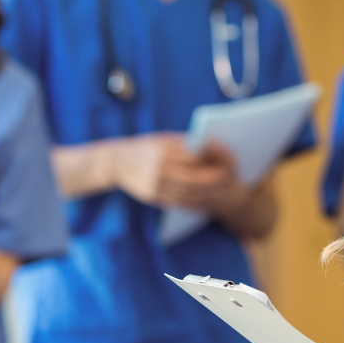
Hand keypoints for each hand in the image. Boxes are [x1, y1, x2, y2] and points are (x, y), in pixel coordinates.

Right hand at [111, 133, 248, 212]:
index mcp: (163, 151)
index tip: (225, 160)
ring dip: (207, 194)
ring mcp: (155, 185)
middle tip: (227, 178)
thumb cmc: (147, 146)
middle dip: (213, 180)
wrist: (117, 161)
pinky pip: (178, 203)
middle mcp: (159, 169)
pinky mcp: (153, 197)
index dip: (212, 160)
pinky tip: (204, 199)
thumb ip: (186, 145)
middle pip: (194, 179)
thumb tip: (212, 151)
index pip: (195, 158)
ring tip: (219, 190)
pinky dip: (194, 202)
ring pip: (188, 194)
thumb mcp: (165, 139)